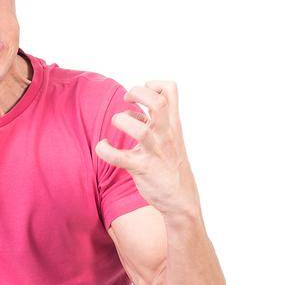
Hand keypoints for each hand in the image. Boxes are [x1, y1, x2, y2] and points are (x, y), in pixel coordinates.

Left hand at [96, 81, 199, 218]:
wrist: (181, 200)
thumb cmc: (171, 168)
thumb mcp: (170, 139)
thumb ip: (155, 124)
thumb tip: (133, 113)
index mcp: (173, 124)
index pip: (171, 90)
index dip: (153, 84)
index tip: (140, 94)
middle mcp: (166, 135)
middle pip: (157, 102)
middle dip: (137, 93)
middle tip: (126, 101)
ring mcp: (155, 152)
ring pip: (139, 129)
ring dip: (122, 121)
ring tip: (117, 124)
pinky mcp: (142, 169)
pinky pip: (119, 157)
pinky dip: (105, 150)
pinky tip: (103, 147)